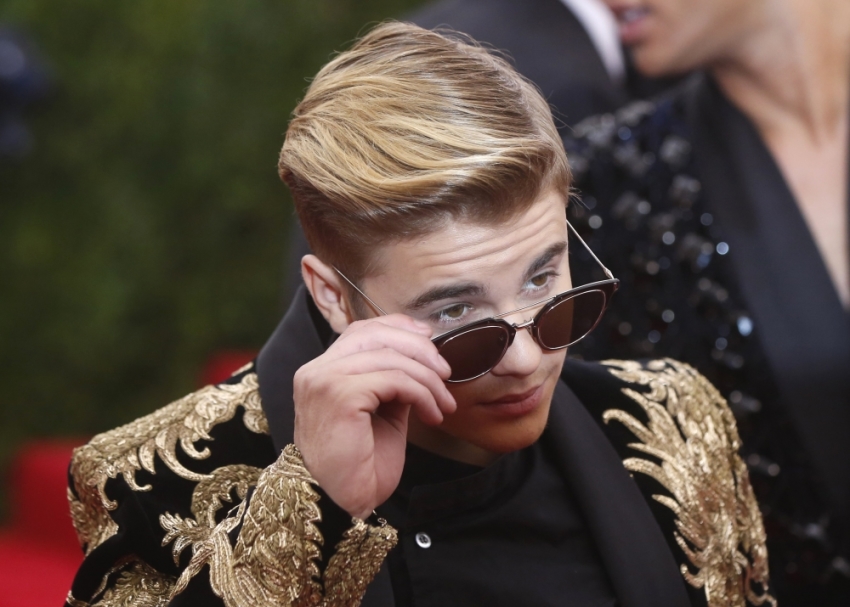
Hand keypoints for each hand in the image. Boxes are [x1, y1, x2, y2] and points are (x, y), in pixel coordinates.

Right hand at [292, 314, 455, 518]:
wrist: (345, 503)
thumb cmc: (361, 464)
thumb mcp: (381, 410)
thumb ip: (392, 380)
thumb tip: (423, 357)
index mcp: (320, 371)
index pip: (361, 330)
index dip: (398, 327)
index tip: (429, 338)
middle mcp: (315, 371)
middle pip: (376, 335)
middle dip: (419, 349)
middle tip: (446, 373)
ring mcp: (324, 381)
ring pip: (390, 357)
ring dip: (427, 379)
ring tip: (443, 403)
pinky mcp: (341, 395)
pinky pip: (394, 380)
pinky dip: (422, 393)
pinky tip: (432, 414)